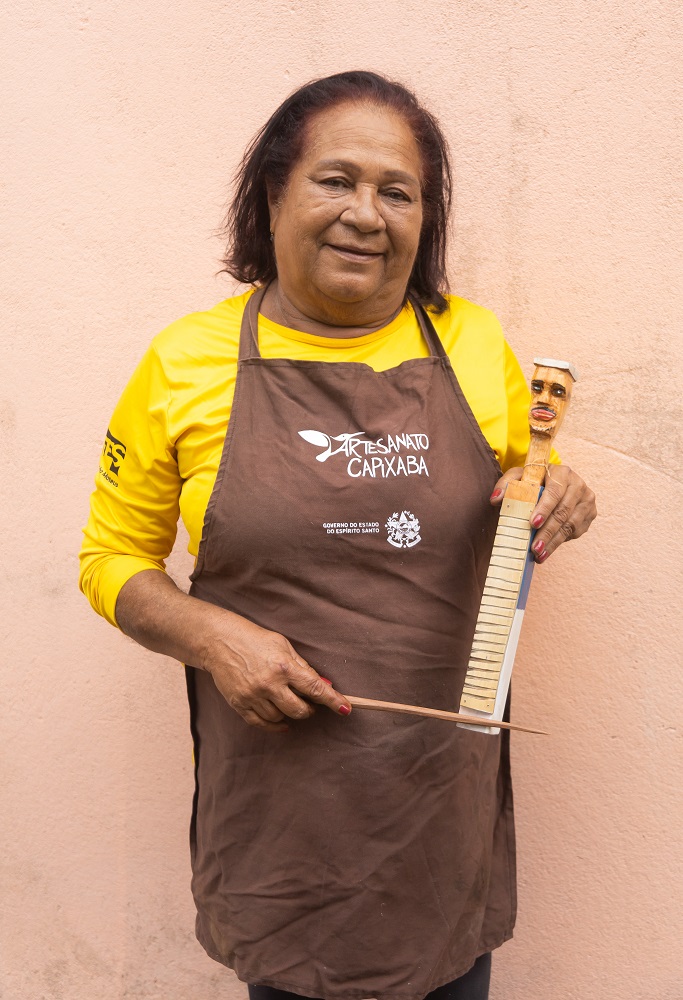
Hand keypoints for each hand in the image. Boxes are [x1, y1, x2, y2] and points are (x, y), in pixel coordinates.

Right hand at [201, 611, 351, 731]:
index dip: (333, 701)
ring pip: (281, 718)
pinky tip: (281, 721)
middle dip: (310, 710)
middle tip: (311, 704)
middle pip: (299, 710)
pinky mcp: (239, 704)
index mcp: (283, 666)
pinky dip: (275, 725)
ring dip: (290, 714)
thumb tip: (324, 685)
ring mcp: (253, 695)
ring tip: (288, 701)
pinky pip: (261, 723)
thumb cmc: (256, 640)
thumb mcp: (284, 646)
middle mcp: (269, 683)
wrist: (220, 641)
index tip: (346, 709)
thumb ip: (303, 668)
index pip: (314, 688)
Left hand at [490, 464, 596, 562]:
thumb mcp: (519, 477)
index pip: (554, 492)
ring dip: (554, 542)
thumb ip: (506, 485)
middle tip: (534, 547)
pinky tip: (547, 550)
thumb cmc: (534, 480)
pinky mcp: (590, 514)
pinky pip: (576, 531)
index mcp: (562, 473)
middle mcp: (578, 485)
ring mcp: (587, 500)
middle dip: (547, 532)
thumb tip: (495, 499)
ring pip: (570, 525)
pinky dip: (560, 542)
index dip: (544, 508)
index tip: (532, 524)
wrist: (554, 481)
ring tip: (539, 554)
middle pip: (563, 512)